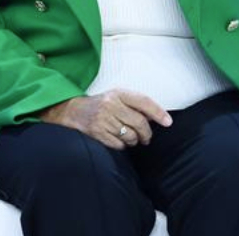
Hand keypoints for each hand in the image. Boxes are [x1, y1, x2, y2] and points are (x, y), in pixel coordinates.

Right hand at [39, 89, 172, 149]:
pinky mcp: (97, 133)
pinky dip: (122, 145)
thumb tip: (156, 117)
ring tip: (130, 138)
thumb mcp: (116, 97)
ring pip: (130, 136)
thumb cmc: (99, 105)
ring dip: (134, 140)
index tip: (168, 122)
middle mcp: (111, 105)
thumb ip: (134, 104)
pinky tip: (118, 140)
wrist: (71, 111)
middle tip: (146, 138)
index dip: (158, 112)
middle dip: (146, 134)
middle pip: (139, 123)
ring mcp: (103, 119)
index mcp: (118, 93)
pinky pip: (119, 145)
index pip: (144, 101)